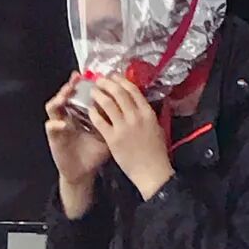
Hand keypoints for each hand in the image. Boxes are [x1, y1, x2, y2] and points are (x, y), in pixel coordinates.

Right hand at [45, 74, 111, 211]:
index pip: (81, 93)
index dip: (86, 84)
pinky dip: (56, 124)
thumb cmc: (95, 153)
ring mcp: (59, 125)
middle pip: (66, 95)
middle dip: (70, 86)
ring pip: (53, 106)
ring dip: (58, 99)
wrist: (83, 171)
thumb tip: (131, 107)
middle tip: (76, 79)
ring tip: (65, 96)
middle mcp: (68, 115)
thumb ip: (115, 121)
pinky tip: (64, 124)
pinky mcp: (53, 137)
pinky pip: (51, 127)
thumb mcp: (108, 135)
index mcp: (81, 112)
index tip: (93, 76)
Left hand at [89, 77, 173, 200]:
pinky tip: (90, 110)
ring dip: (98, 94)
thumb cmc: (156, 152)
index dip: (121, 80)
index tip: (114, 77)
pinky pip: (100, 121)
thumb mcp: (157, 128)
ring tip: (93, 91)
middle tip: (99, 80)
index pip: (133, 90)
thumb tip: (142, 103)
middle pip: (119, 93)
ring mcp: (123, 127)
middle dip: (107, 83)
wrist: (151, 172)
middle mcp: (136, 117)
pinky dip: (94, 112)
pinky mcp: (113, 139)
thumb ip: (149, 114)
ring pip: (108, 103)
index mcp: (148, 113)